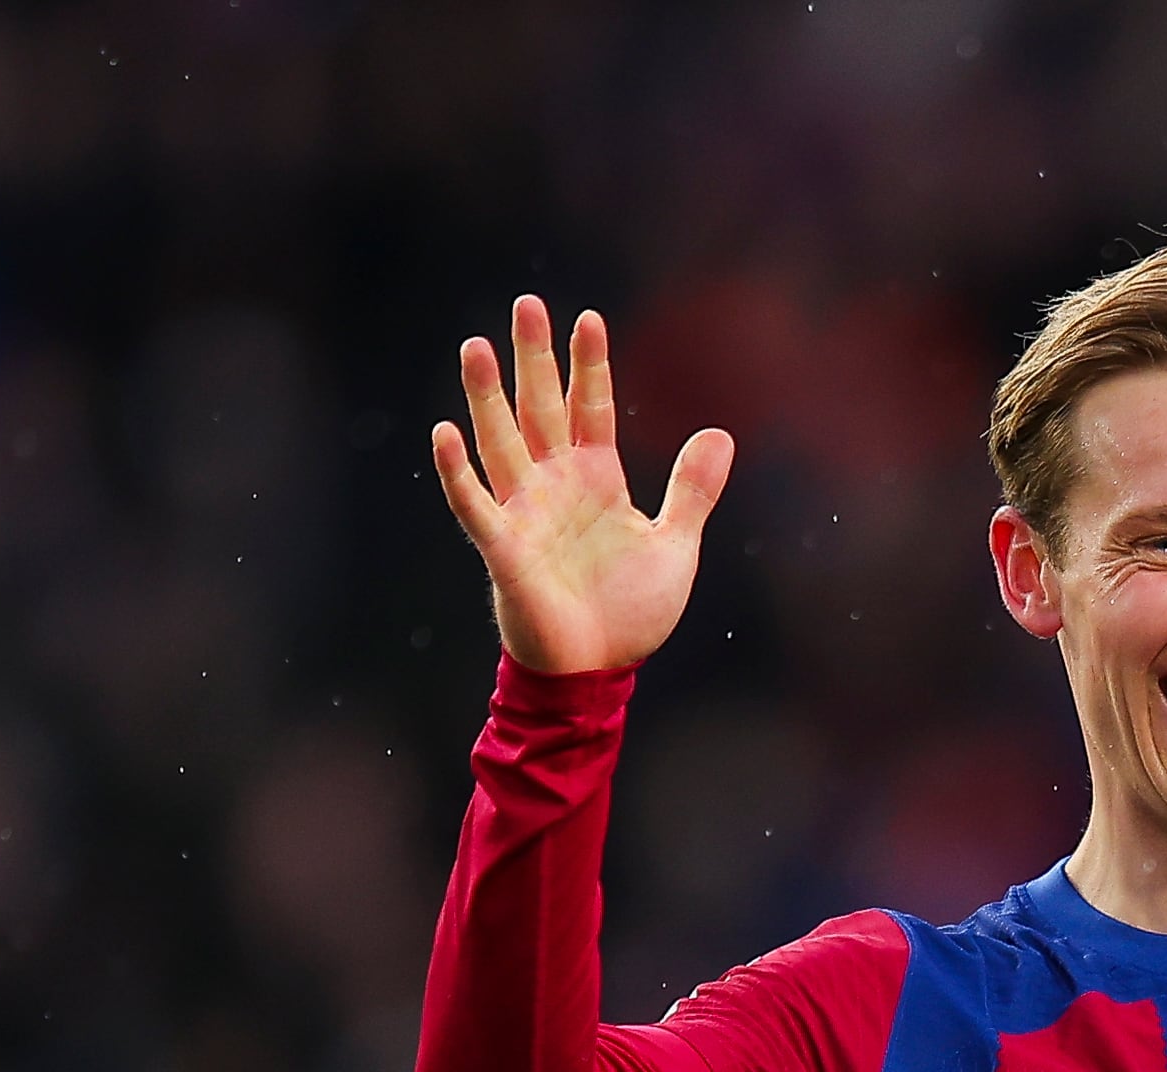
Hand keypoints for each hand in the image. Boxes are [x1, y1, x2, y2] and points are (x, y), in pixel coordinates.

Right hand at [428, 294, 733, 675]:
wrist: (600, 671)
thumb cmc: (629, 612)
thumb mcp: (675, 544)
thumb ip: (692, 490)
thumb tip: (721, 434)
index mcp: (596, 480)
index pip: (590, 408)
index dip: (590, 365)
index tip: (589, 317)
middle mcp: (555, 486)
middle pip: (540, 409)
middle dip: (534, 359)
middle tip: (527, 303)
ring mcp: (526, 514)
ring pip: (502, 442)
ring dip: (488, 397)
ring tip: (478, 346)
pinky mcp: (505, 550)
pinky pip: (476, 505)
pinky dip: (459, 472)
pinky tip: (445, 432)